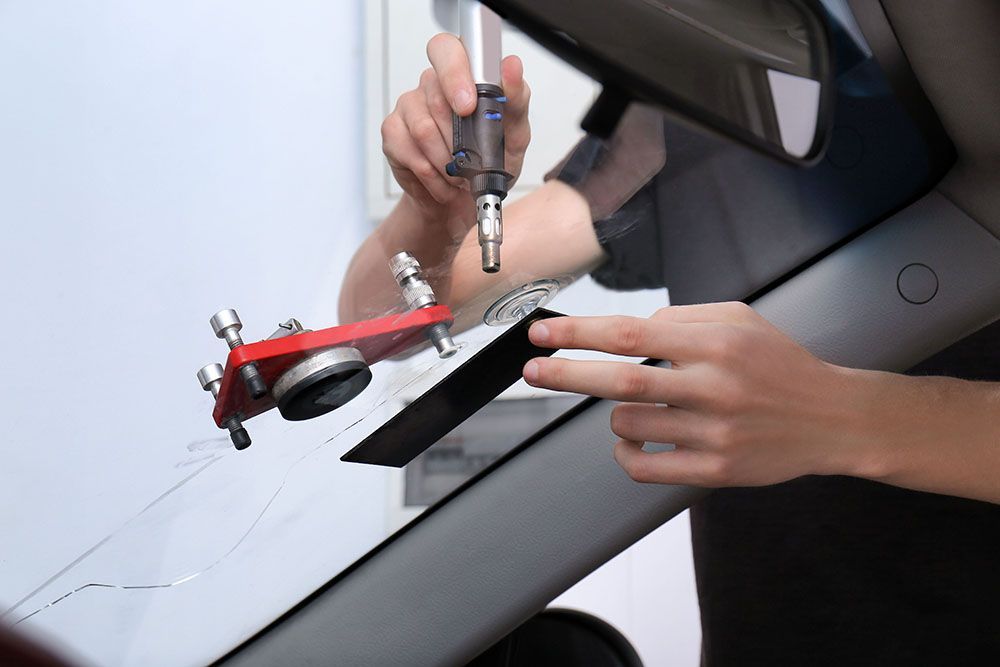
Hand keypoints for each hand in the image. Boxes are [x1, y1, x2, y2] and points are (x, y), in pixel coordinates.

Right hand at [381, 34, 530, 228]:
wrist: (466, 201)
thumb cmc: (492, 161)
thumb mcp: (515, 134)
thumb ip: (516, 99)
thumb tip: (511, 66)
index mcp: (463, 73)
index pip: (447, 49)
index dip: (454, 75)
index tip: (467, 107)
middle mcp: (432, 83)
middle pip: (436, 97)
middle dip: (459, 140)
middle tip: (472, 160)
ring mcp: (409, 106)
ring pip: (423, 129)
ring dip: (447, 162)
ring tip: (459, 175)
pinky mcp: (393, 131)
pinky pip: (409, 151)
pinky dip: (432, 175)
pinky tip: (442, 180)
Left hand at [522, 302, 883, 487]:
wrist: (833, 419)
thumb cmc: (781, 365)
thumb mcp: (740, 320)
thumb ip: (683, 318)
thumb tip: (630, 327)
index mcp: (715, 343)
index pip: (630, 333)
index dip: (579, 333)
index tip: (543, 332)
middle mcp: (713, 387)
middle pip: (619, 380)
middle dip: (565, 373)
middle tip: (532, 371)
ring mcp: (714, 434)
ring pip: (628, 424)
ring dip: (614, 414)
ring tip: (633, 406)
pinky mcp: (716, 471)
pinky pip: (645, 467)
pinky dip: (625, 453)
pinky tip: (633, 441)